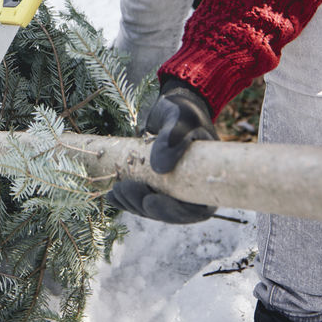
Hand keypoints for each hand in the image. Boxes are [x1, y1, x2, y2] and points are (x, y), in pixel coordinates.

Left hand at [105, 78, 218, 222]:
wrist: (173, 107)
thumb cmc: (184, 112)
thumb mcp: (182, 119)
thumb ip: (174, 137)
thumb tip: (160, 168)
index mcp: (209, 181)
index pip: (196, 211)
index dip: (174, 214)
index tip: (151, 201)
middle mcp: (193, 191)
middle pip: (171, 214)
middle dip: (146, 207)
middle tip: (126, 189)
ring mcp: (174, 190)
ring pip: (154, 209)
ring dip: (133, 204)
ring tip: (115, 190)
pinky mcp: (158, 186)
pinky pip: (143, 200)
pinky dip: (128, 200)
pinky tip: (112, 196)